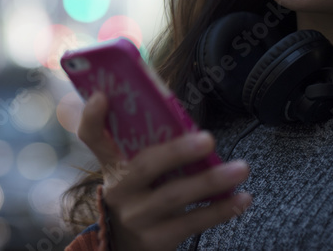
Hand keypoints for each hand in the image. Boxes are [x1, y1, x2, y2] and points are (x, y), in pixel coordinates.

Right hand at [76, 92, 252, 250]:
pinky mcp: (157, 239)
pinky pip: (193, 222)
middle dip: (177, 152)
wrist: (127, 244)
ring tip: (241, 168)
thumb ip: (146, 144)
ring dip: (211, 181)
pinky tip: (242, 197)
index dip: (93, 117)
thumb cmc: (140, 192)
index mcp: (110, 163)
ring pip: (175, 196)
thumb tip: (181, 115)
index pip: (91, 136)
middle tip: (209, 139)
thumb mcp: (130, 169)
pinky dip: (221, 209)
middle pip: (145, 167)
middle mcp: (119, 189)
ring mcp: (137, 216)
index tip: (103, 96)